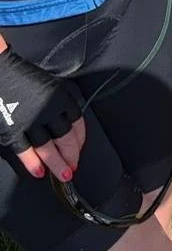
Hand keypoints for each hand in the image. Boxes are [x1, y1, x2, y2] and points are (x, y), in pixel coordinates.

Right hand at [0, 46, 86, 182]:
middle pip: (65, 139)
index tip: (79, 148)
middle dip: (71, 155)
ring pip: (48, 148)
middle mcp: (48, 110)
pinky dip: (33, 163)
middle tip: (73, 167)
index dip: (80, 140)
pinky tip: (39, 171)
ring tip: (62, 174)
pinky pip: (25, 150)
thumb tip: (68, 121)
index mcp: (60, 98)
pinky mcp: (12, 130)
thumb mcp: (50, 85)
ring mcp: (30, 121)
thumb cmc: (21, 76)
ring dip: (57, 164)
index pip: (77, 123)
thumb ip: (60, 102)